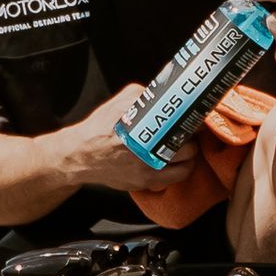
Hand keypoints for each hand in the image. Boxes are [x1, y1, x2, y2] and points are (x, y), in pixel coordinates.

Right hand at [52, 84, 195, 192]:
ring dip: (189, 157)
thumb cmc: (99, 128)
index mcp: (142, 129)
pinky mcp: (144, 184)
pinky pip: (173, 179)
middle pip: (188, 149)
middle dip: (192, 140)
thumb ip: (142, 96)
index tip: (195, 119)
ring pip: (185, 167)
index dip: (193, 123)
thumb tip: (164, 92)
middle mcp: (147, 153)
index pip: (181, 127)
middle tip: (189, 134)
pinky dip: (179, 170)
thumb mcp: (119, 102)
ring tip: (184, 149)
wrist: (80, 155)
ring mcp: (147, 171)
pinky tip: (175, 162)